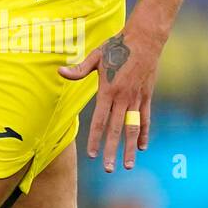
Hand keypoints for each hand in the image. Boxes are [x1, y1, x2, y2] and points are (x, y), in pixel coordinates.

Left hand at [58, 21, 161, 171]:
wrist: (145, 39)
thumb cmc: (117, 46)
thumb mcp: (95, 56)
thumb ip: (79, 69)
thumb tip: (60, 72)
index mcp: (108, 90)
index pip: (100, 120)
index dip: (95, 139)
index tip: (93, 155)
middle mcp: (123, 98)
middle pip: (115, 130)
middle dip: (111, 151)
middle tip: (108, 169)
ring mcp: (136, 98)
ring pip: (132, 128)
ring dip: (129, 148)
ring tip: (128, 165)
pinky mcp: (146, 96)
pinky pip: (145, 119)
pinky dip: (143, 133)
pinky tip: (142, 147)